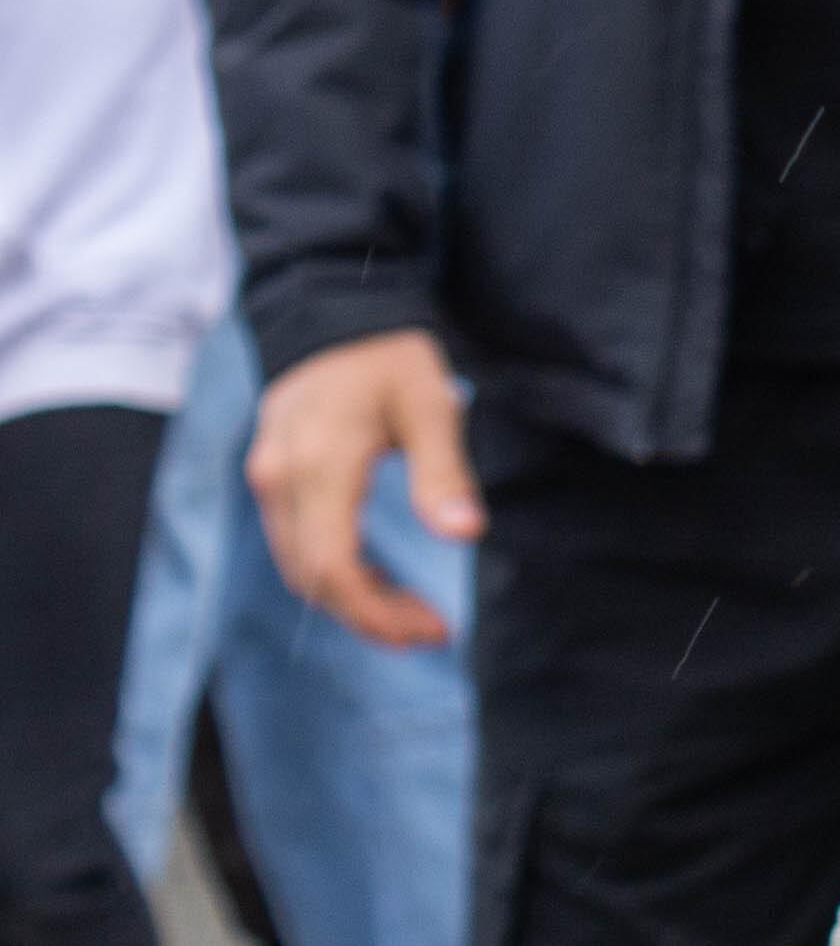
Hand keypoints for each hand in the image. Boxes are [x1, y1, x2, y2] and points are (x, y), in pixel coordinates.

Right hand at [250, 330, 481, 649]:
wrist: (332, 315)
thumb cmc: (388, 358)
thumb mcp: (430, 404)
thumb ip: (442, 471)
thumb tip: (465, 534)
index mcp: (318, 464)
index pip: (332, 566)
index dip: (376, 611)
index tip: (430, 630)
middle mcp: (279, 480)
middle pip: (311, 577)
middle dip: (369, 615)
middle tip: (430, 629)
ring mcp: (267, 481)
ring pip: (299, 567)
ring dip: (353, 599)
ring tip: (413, 614)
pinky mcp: (270, 480)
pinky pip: (296, 545)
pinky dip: (335, 573)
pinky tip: (379, 581)